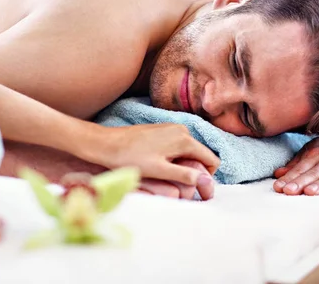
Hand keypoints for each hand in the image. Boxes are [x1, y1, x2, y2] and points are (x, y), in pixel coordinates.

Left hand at [96, 124, 219, 189]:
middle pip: (200, 155)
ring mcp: (172, 128)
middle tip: (177, 185)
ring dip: (183, 165)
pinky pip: (177, 145)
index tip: (195, 190)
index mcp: (185, 140)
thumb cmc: (131, 158)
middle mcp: (182, 130)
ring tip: (165, 175)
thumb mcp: (159, 171)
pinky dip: (174, 157)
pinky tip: (158, 165)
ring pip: (188, 151)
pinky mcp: (163, 129)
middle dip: (194, 171)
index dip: (207, 177)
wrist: (107, 143)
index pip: (211, 160)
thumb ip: (185, 175)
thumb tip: (205, 180)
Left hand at [273, 136, 318, 194]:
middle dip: (300, 182)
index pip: (301, 167)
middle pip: (313, 172)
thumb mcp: (314, 149)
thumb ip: (297, 162)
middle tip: (288, 191)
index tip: (278, 187)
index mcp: (316, 153)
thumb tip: (278, 174)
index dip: (289, 177)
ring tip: (309, 192)